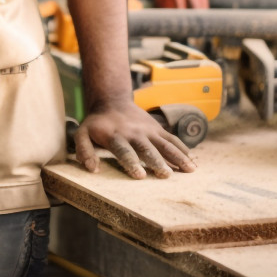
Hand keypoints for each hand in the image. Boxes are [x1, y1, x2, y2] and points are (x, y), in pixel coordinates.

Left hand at [72, 99, 196, 179]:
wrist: (113, 101)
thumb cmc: (97, 124)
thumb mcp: (83, 133)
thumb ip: (83, 150)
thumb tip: (91, 169)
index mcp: (115, 136)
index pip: (123, 150)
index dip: (131, 162)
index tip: (140, 175)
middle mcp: (133, 133)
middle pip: (147, 148)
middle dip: (156, 162)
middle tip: (165, 175)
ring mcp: (148, 131)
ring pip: (164, 144)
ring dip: (176, 157)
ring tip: (189, 170)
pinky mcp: (158, 129)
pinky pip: (172, 140)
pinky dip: (183, 150)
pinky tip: (194, 161)